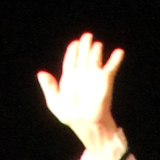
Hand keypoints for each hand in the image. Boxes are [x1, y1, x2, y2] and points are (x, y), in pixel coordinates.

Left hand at [38, 32, 123, 150]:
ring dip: (96, 50)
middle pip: (83, 56)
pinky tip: (119, 51)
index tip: (74, 43)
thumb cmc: (71, 116)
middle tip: (87, 35)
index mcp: (69, 78)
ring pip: (95, 59)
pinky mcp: (106, 80)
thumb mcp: (55, 102)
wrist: (88, 123)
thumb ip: (49, 87)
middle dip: (85, 46)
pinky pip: (111, 67)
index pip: (71, 60)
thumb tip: (41, 73)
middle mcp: (82, 75)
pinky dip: (115, 59)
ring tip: (97, 44)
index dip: (72, 51)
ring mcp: (94, 77)